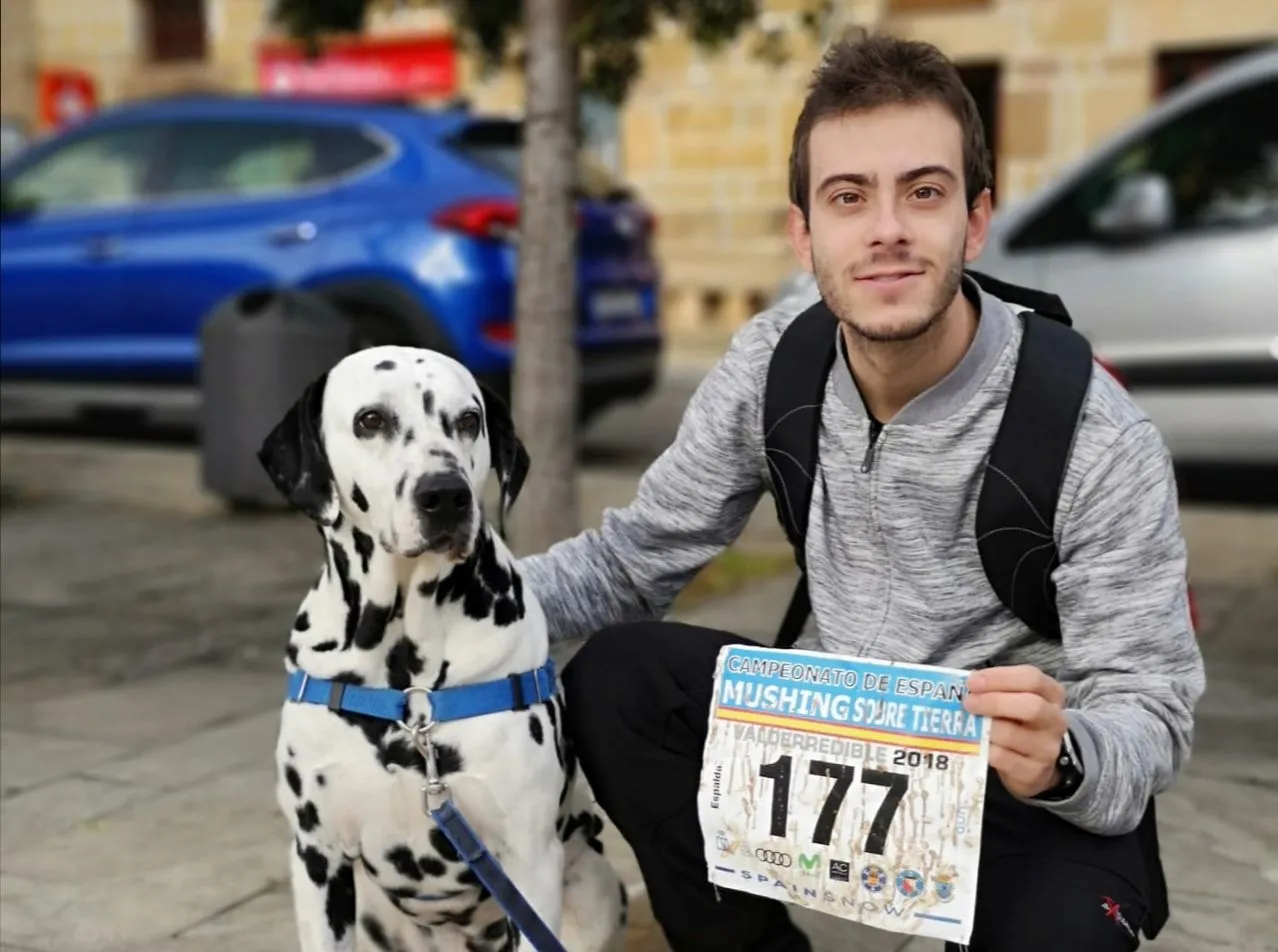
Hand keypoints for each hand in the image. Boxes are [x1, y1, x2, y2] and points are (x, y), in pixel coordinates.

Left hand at [963, 665, 1068, 798]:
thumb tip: (963, 685)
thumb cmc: (1018, 722)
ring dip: (985, 727)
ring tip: (968, 723)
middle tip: (968, 702)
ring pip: (1014, 735)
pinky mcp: (1033, 772)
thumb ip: (995, 690)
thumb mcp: (1014, 701)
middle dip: (994, 702)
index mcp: (1051, 694)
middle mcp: (1055, 720)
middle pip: (1030, 706)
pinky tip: (975, 743)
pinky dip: (985, 749)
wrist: (1033, 765)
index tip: (972, 682)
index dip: (1000, 678)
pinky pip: (1004, 758)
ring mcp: (1046, 748)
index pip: (1032, 679)